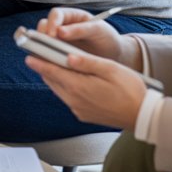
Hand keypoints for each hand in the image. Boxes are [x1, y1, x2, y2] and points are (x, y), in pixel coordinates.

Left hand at [26, 50, 146, 129]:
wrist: (142, 116)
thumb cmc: (131, 90)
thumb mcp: (111, 69)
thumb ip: (87, 62)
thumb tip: (67, 56)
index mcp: (80, 86)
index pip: (53, 72)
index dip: (40, 63)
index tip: (29, 56)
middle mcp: (75, 100)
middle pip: (53, 81)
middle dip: (45, 68)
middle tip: (40, 56)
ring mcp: (78, 109)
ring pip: (59, 90)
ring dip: (55, 78)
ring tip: (53, 66)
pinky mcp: (83, 115)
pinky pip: (67, 99)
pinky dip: (65, 88)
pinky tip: (70, 81)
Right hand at [37, 7, 142, 67]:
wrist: (114, 54)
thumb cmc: (107, 38)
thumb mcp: (97, 30)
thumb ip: (79, 29)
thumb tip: (59, 32)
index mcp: (71, 15)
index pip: (55, 15)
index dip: (51, 23)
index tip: (52, 35)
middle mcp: (61, 26)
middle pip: (44, 26)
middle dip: (42, 35)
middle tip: (45, 46)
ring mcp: (58, 40)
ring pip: (42, 40)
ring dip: (40, 46)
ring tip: (42, 56)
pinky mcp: (57, 52)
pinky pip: (46, 53)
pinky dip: (43, 57)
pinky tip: (46, 63)